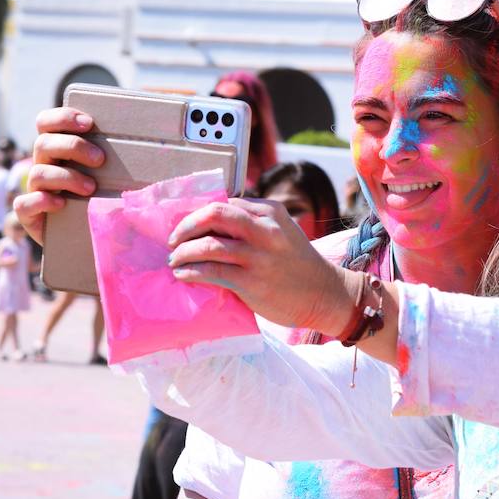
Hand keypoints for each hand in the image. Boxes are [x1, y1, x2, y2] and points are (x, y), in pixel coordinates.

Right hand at [13, 107, 104, 244]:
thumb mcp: (109, 176)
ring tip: (90, 188)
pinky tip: (61, 204)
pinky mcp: (29, 215)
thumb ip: (117, 161)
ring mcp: (35, 190)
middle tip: (99, 159)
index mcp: (57, 150)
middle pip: (43, 143)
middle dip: (72, 146)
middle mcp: (43, 166)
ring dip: (66, 177)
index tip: (89, 123)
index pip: (46, 122)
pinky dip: (41, 201)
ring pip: (38, 173)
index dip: (63, 118)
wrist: (86, 239)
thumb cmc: (101, 199)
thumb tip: (157, 149)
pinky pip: (24, 203)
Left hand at [168, 198, 353, 332]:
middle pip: (214, 214)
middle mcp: (266, 229)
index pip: (225, 203)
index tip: (186, 226)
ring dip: (183, 252)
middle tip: (174, 239)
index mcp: (271, 211)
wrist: (324, 294)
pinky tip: (182, 275)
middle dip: (186, 225)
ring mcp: (259, 256)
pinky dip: (191, 272)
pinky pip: (211, 272)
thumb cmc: (297, 264)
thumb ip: (253, 223)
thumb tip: (209, 224)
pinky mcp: (252, 282)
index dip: (199, 214)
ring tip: (175, 260)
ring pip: (208, 244)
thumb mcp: (281, 230)